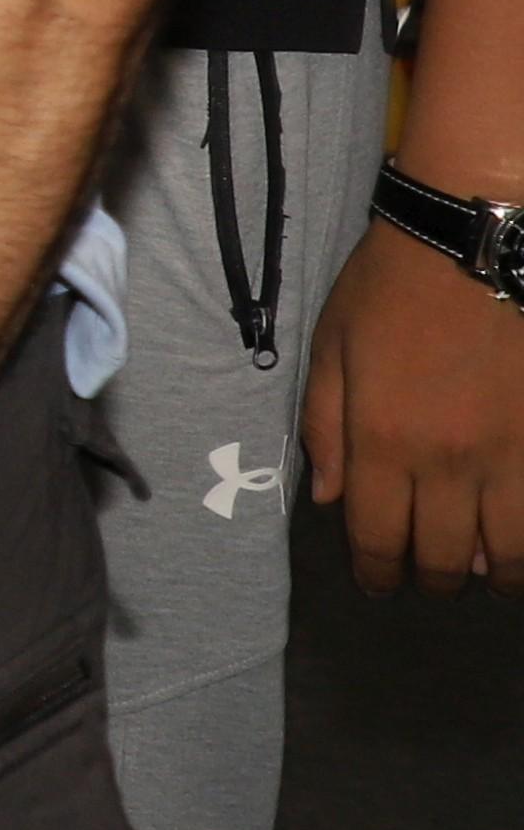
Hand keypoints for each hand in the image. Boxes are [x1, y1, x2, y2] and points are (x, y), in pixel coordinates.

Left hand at [308, 221, 523, 591]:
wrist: (476, 244)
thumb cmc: (390, 290)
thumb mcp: (331, 350)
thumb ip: (325, 430)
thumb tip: (331, 501)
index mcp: (382, 442)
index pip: (376, 538)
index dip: (375, 574)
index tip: (378, 585)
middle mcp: (448, 463)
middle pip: (444, 558)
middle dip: (431, 581)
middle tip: (428, 580)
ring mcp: (511, 456)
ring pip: (510, 554)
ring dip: (494, 574)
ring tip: (485, 573)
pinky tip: (518, 537)